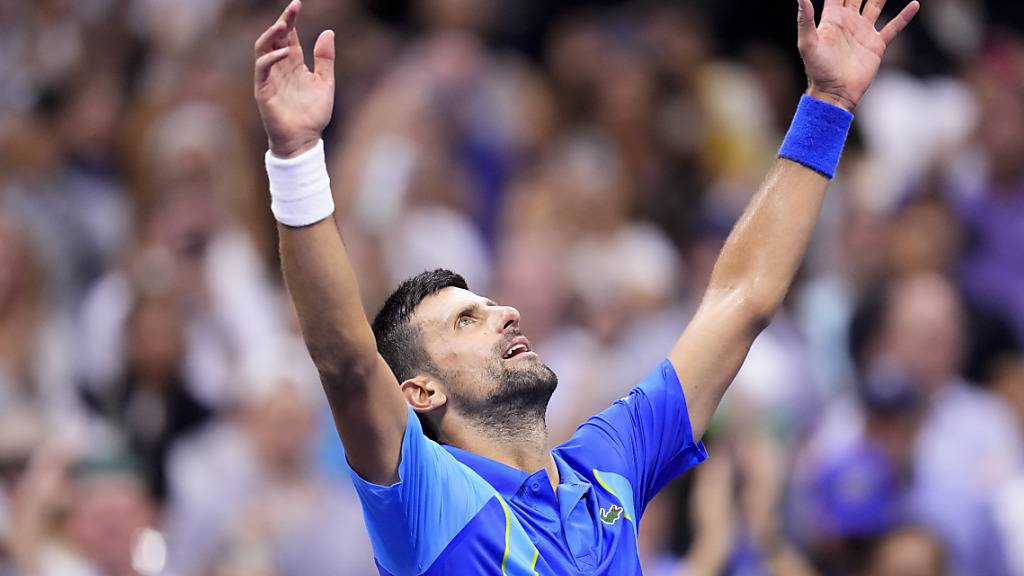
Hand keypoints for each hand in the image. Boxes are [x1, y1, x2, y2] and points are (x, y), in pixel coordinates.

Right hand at [254, 0, 334, 157]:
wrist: (304, 141)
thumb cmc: (313, 115)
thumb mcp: (325, 83)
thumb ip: (325, 59)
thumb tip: (328, 31)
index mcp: (294, 64)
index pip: (289, 36)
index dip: (291, 20)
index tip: (297, 4)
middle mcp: (279, 67)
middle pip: (275, 37)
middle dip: (282, 21)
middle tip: (292, 7)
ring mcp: (269, 78)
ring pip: (263, 49)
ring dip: (271, 35)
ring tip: (282, 24)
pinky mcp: (263, 90)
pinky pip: (262, 69)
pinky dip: (271, 58)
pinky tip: (284, 52)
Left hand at [796, 0, 919, 110]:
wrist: (834, 94)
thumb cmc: (817, 70)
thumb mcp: (807, 43)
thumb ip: (805, 19)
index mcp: (832, 18)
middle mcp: (849, 21)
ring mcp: (864, 32)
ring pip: (876, 5)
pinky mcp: (876, 45)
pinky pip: (893, 27)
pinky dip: (904, 16)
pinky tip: (914, 4)